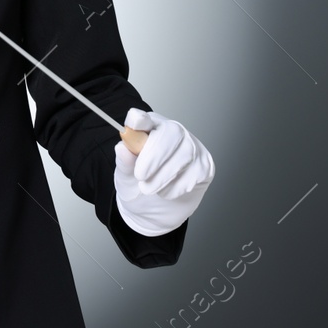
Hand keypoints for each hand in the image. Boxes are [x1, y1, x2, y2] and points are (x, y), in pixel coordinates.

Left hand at [113, 108, 213, 235]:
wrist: (154, 209)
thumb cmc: (139, 184)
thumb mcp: (125, 174)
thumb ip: (124, 161)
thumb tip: (122, 148)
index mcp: (150, 128)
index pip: (144, 118)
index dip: (140, 119)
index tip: (134, 123)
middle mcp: (174, 133)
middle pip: (171, 133)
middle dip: (154, 156)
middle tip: (140, 175)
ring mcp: (193, 148)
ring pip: (184, 155)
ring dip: (162, 177)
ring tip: (148, 188)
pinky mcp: (205, 166)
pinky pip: (195, 173)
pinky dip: (177, 187)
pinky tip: (167, 190)